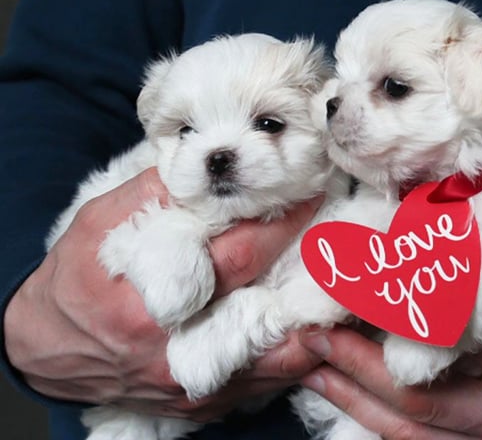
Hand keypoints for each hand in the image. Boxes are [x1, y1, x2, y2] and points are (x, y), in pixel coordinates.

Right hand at [4, 168, 322, 420]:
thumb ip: (154, 195)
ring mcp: (192, 385)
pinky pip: (260, 384)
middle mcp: (176, 352)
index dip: (281, 224)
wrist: (47, 344)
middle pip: (268, 313)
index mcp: (151, 304)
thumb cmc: (74, 279)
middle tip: (345, 241)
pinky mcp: (199, 402)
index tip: (310, 197)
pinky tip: (316, 328)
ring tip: (347, 288)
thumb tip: (209, 167)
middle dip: (312, 274)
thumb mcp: (99, 224)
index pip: (239, 258)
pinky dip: (293, 357)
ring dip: (317, 326)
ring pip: (277, 362)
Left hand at [298, 221, 481, 438]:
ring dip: (352, 395)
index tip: (356, 280)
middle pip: (419, 396)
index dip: (400, 312)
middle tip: (308, 329)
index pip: (458, 336)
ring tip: (307, 361)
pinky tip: (340, 394)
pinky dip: (374, 422)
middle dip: (356, 362)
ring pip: (411, 431)